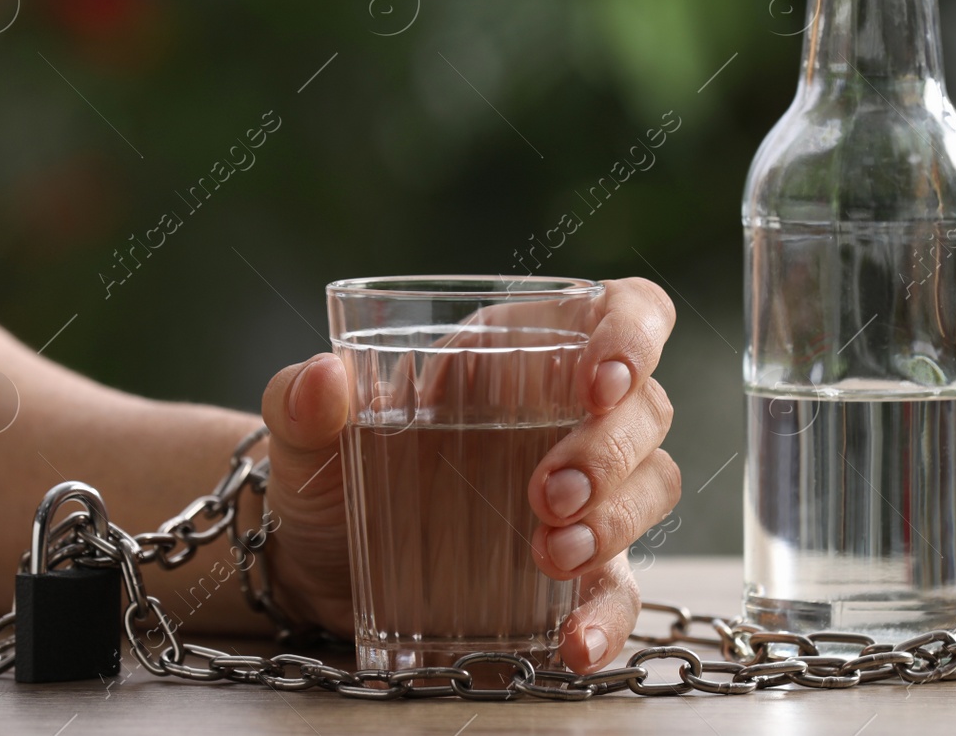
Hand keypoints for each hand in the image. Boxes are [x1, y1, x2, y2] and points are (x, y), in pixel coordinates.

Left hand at [256, 277, 679, 671]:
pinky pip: (623, 588)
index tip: (601, 381)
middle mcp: (570, 413)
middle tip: (545, 493)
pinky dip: (610, 617)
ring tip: (549, 553)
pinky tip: (576, 644)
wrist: (316, 564)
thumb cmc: (330, 469)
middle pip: (646, 407)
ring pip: (652, 486)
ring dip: (616, 520)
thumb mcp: (306, 431)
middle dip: (609, 450)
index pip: (623, 311)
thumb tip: (321, 379)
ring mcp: (586, 493)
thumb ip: (303, 401)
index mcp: (522, 349)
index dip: (632, 335)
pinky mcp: (579, 570)